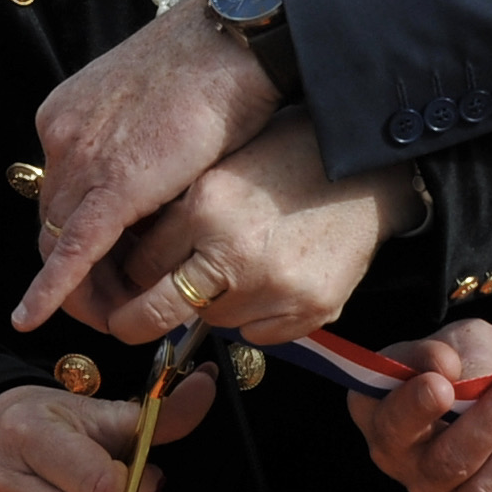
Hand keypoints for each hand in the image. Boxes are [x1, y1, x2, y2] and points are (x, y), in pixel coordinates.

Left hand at [14, 0, 281, 331]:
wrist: (233, 40)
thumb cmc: (210, 66)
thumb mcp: (151, 105)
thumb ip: (132, 142)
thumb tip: (144, 183)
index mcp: (69, 114)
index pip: (61, 191)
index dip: (80, 231)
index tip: (109, 260)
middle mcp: (62, 135)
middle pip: (55, 218)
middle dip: (77, 267)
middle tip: (110, 299)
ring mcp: (81, 157)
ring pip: (61, 240)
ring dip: (79, 285)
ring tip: (111, 314)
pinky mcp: (112, 185)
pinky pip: (71, 250)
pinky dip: (51, 289)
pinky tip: (33, 317)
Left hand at [80, 115, 408, 344]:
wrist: (365, 170)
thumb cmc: (288, 157)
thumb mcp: (219, 165)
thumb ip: (177, 211)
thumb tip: (134, 258)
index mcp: (207, 207)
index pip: (140, 264)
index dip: (130, 275)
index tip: (126, 282)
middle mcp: (235, 252)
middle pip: (162, 310)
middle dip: (137, 320)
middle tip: (128, 323)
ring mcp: (274, 288)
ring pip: (214, 323)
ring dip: (211, 305)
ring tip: (234, 269)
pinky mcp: (309, 311)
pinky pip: (259, 334)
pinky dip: (255, 316)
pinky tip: (269, 279)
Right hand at [345, 324, 491, 491]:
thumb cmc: (470, 365)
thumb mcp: (460, 342)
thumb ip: (449, 350)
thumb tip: (444, 364)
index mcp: (373, 403)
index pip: (379, 403)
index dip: (411, 394)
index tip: (447, 369)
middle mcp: (392, 449)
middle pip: (416, 444)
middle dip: (464, 413)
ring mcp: (427, 483)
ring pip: (454, 464)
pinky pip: (489, 490)